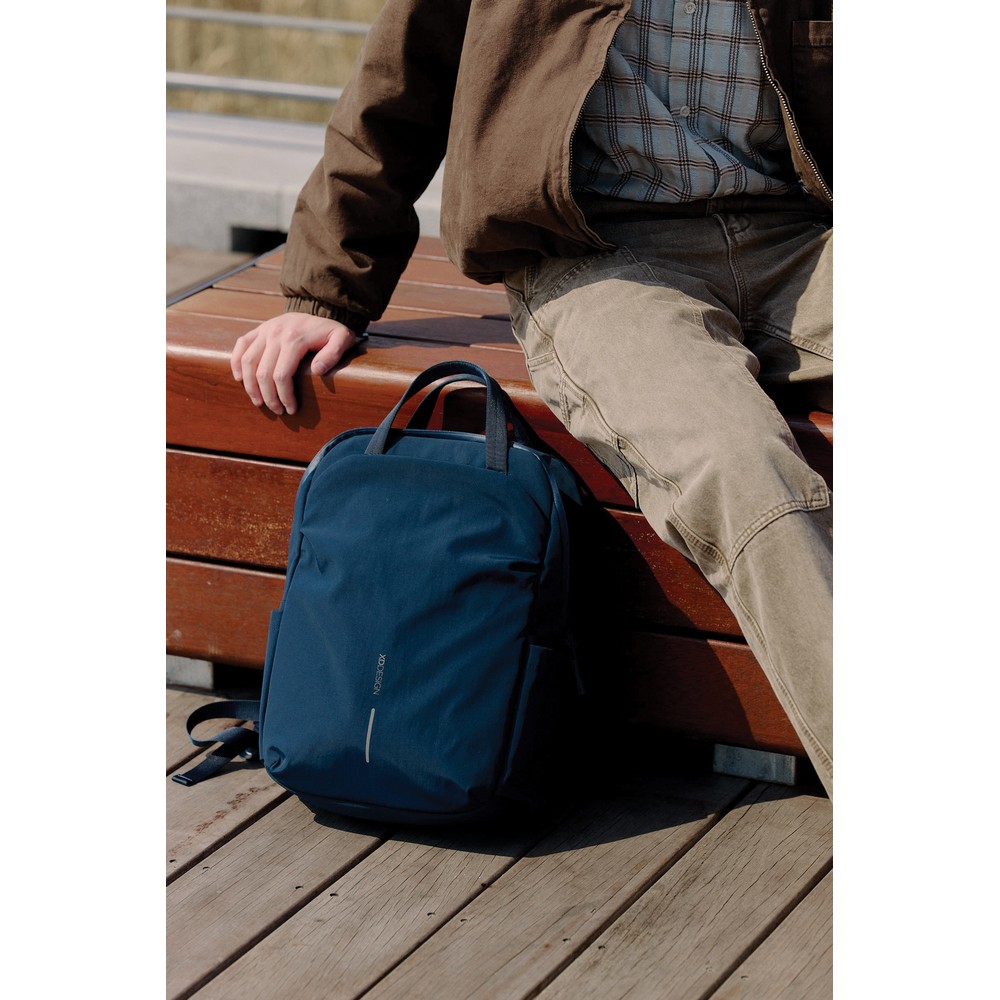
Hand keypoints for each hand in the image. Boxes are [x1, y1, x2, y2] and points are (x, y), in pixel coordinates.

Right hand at [230, 313, 362, 414]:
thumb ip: (334, 353)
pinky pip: (240, 346)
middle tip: (278, 411)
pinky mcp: (258, 329)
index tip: (291, 409)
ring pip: (248, 362)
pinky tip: (240, 380)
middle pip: (263, 373)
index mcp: (295, 338)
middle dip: (269, 397)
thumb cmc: (330, 331)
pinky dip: (236, 363)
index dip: (284, 396)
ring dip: (251, 386)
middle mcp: (275, 333)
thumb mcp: (343, 338)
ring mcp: (264, 330)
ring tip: (259, 402)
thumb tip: (317, 371)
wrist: (318, 309)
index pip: (282, 375)